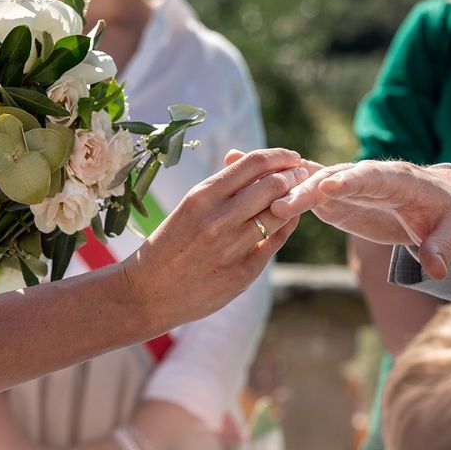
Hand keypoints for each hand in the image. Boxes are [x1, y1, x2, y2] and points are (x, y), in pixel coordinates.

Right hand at [122, 148, 305, 330]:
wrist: (148, 293)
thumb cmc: (170, 244)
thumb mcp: (188, 207)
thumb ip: (221, 187)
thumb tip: (253, 162)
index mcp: (202, 196)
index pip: (253, 164)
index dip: (279, 156)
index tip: (291, 156)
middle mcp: (218, 219)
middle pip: (272, 186)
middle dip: (293, 175)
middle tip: (302, 173)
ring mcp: (232, 248)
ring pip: (279, 213)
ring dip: (295, 199)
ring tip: (300, 192)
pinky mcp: (243, 273)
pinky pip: (275, 242)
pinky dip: (287, 226)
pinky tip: (290, 218)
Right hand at [267, 159, 450, 279]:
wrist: (436, 203)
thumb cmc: (448, 215)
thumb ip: (443, 247)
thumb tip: (433, 270)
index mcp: (397, 179)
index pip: (371, 176)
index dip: (350, 180)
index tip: (327, 187)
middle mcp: (367, 176)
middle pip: (334, 177)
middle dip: (308, 190)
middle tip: (281, 206)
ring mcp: (348, 185)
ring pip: (314, 181)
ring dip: (289, 190)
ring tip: (261, 201)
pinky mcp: (336, 197)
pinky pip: (308, 191)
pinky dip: (286, 190)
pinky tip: (259, 192)